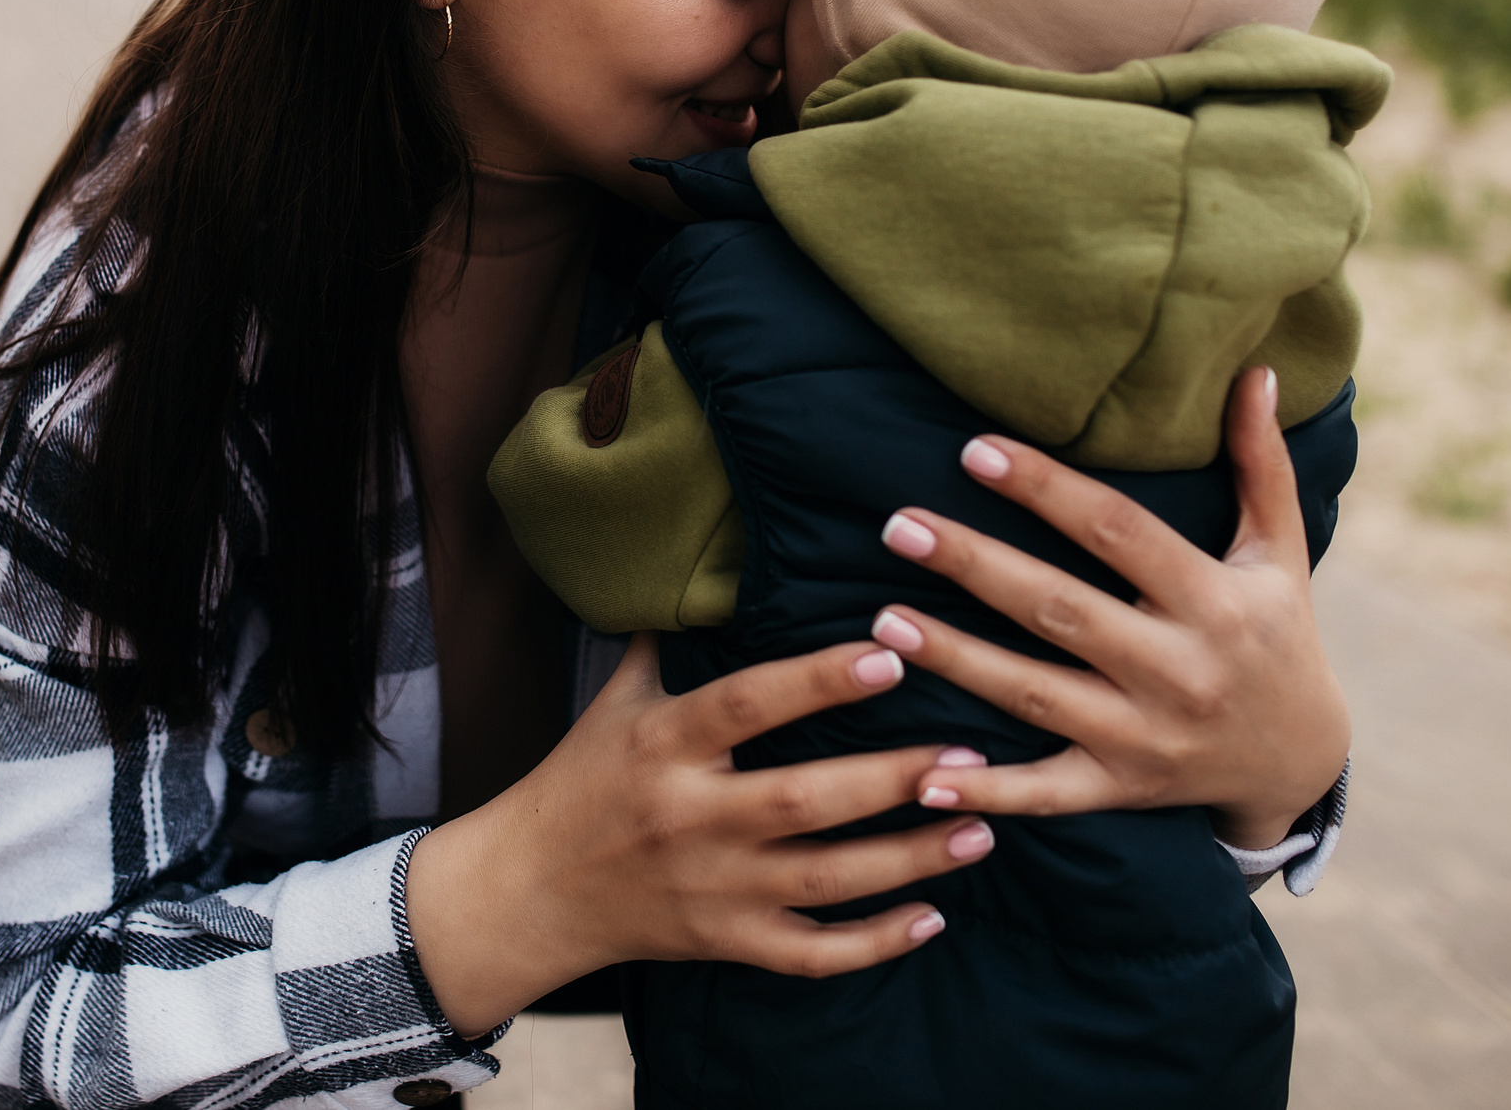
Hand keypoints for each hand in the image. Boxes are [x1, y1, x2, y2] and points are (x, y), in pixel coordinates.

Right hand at [404, 633, 993, 1037]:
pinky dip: (874, 944)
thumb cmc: (580, 780)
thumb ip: (671, 639)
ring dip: (910, 858)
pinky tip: (933, 919)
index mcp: (663, 745)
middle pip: (804, 801)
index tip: (888, 658)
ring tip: (983, 830)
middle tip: (971, 757)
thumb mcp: (614, 701)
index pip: (746, 706)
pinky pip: (811, 952)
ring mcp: (713, 889)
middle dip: (893, 780)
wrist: (527, 891)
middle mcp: (690, 817)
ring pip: (826, 881)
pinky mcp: (725, 943)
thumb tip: (719, 559)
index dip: (816, 682)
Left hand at [869, 367, 1348, 851]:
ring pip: (1036, 696)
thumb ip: (1261, 465)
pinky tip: (923, 774)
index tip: (973, 451)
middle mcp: (1180, 671)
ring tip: (881, 621)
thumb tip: (1258, 373)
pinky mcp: (1121, 789)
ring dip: (957, 661)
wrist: (1303, 762)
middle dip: (977, 568)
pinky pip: (1045, 793)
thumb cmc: (1279, 634)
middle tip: (898, 526)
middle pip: (1061, 611)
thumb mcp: (1280, 553)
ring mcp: (1146, 738)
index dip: (1046, 490)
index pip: (1118, 532)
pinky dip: (987, 791)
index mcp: (1215, 602)